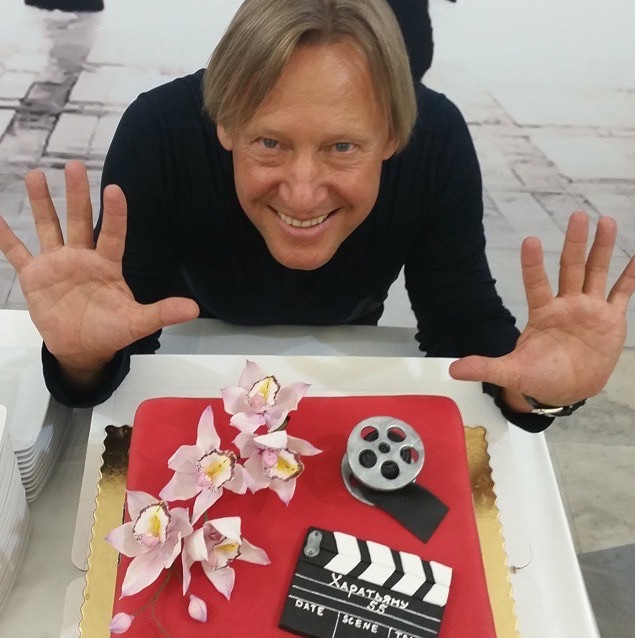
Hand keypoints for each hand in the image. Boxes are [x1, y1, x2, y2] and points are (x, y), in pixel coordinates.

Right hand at [0, 161, 198, 380]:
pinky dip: (5, 236)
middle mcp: (82, 257)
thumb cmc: (111, 330)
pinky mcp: (34, 276)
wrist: (82, 347)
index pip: (112, 234)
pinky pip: (16, 252)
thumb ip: (162, 312)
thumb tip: (194, 309)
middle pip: (79, 220)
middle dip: (76, 194)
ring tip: (36, 173)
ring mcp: (56, 263)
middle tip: (74, 165)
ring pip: (49, 227)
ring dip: (41, 203)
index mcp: (107, 265)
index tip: (114, 189)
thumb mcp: (137, 322)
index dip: (114, 214)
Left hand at [449, 212, 634, 408]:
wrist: (565, 391)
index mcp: (542, 313)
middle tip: (577, 215)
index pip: (536, 283)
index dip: (533, 264)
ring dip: (601, 248)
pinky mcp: (610, 319)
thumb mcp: (511, 372)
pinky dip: (630, 276)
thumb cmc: (537, 377)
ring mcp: (589, 309)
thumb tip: (453, 370)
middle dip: (574, 243)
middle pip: (571, 267)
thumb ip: (485, 367)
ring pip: (596, 272)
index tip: (530, 240)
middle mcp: (566, 305)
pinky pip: (623, 293)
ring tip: (605, 221)